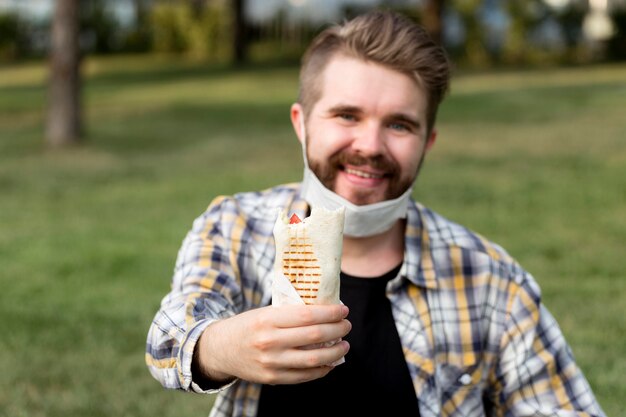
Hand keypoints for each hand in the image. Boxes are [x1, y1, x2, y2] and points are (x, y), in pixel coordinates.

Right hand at [195, 304, 350, 384]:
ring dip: (335, 352)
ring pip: (313, 359)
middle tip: (347, 325)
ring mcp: (271, 362)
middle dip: (337, 330)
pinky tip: (330, 362)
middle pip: (314, 336)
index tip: (343, 310)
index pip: (307, 315)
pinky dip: (322, 369)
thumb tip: (325, 310)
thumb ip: (289, 313)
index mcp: (267, 319)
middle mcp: (269, 341)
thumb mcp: (264, 312)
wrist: (220, 349)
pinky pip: (304, 376)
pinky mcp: (272, 378)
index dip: (330, 313)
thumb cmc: (247, 326)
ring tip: (344, 345)